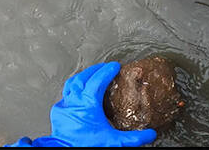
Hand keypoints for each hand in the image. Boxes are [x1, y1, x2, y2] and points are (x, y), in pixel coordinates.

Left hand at [35, 62, 156, 146]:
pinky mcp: (58, 113)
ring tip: (90, 74)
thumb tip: (150, 135)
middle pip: (84, 77)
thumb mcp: (113, 141)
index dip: (108, 70)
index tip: (114, 66)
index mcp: (88, 102)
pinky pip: (65, 96)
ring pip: (72, 84)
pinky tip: (76, 93)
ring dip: (82, 77)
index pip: (99, 79)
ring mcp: (64, 105)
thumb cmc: (85, 145)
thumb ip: (133, 138)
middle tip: (104, 67)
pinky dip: (72, 90)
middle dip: (95, 69)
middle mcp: (75, 100)